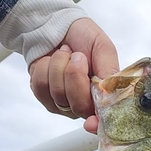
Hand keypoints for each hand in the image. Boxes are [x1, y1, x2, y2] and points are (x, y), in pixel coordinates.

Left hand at [29, 18, 118, 132]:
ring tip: (64, 55)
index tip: (90, 123)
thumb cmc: (84, 37)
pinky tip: (51, 61)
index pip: (102, 120)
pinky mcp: (44, 98)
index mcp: (103, 97)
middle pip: (79, 106)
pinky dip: (44, 68)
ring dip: (58, 66)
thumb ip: (110, 73)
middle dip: (74, 75)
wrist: (58, 26)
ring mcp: (63, 105)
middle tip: (77, 56)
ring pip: (58, 95)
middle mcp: (84, 106)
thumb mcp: (104, 50)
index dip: (96, 124)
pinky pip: (40, 88)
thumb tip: (110, 97)